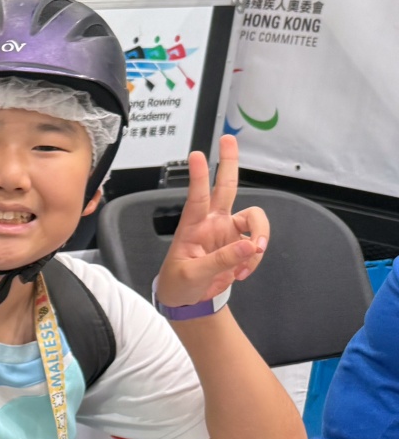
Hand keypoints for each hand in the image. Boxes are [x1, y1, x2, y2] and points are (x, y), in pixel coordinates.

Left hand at [154, 134, 269, 308]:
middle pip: (226, 187)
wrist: (187, 300)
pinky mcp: (240, 245)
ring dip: (260, 238)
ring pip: (255, 219)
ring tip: (248, 263)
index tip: (196, 155)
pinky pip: (257, 244)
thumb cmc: (179, 283)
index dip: (198, 177)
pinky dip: (255, 258)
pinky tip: (242, 273)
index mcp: (193, 226)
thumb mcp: (193, 275)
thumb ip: (222, 260)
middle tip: (229, 139)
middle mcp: (213, 222)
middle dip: (229, 163)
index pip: (197, 197)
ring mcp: (228, 232)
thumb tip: (251, 246)